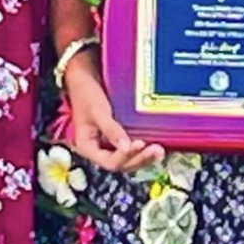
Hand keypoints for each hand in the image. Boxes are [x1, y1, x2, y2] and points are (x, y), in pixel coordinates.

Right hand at [58, 55, 160, 173]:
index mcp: (87, 147)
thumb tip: (127, 147)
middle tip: (157, 150)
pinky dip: (142, 151)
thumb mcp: (98, 111)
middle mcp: (98, 150)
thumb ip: (111, 130)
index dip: (125, 157)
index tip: (139, 143)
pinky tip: (154, 147)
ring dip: (143, 158)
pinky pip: (130, 150)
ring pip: (127, 160)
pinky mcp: (117, 139)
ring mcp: (108, 146)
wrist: (84, 79)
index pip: (109, 162)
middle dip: (139, 159)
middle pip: (121, 164)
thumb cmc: (87, 94)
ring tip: (159, 151)